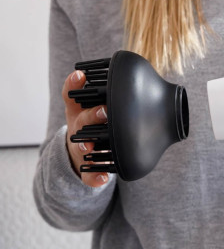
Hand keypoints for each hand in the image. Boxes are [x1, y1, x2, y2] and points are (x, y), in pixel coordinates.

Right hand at [62, 70, 109, 187]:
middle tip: (104, 110)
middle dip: (91, 115)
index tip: (80, 75)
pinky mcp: (85, 168)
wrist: (80, 153)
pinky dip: (94, 177)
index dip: (74, 85)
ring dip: (85, 145)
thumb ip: (104, 90)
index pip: (71, 95)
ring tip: (90, 146)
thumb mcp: (90, 106)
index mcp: (78, 112)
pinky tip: (103, 177)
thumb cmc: (91, 124)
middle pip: (82, 120)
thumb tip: (126, 71)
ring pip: (80, 146)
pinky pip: (88, 175)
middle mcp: (77, 128)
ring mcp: (79, 148)